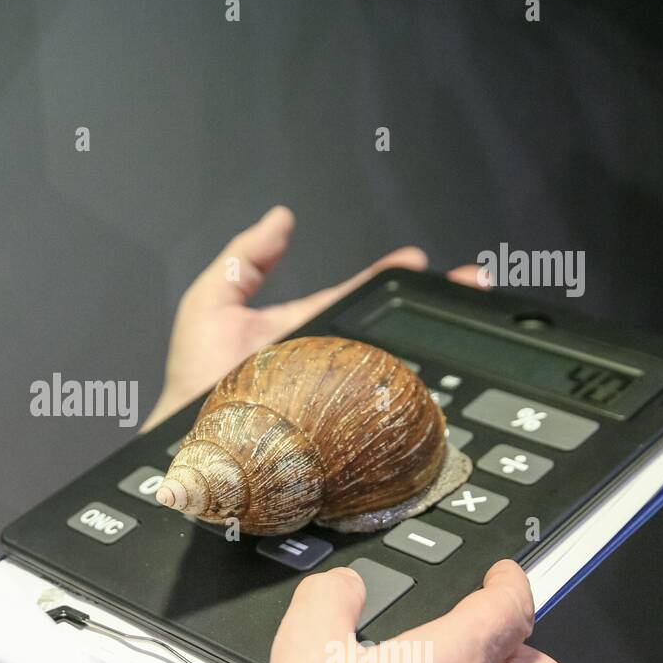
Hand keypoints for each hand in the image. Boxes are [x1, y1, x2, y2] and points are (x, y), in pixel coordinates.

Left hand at [141, 206, 486, 431]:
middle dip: (431, 304)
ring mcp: (337, 390)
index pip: (354, 293)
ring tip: (472, 316)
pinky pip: (384, 405)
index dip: (385, 274)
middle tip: (472, 283)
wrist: (190, 442)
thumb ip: (243, 259)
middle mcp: (326, 357)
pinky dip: (416, 392)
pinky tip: (443, 379)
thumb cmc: (194, 380)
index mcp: (303, 326)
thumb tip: (280, 219)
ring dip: (436, 343)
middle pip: (388, 326)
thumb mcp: (210, 303)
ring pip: (396, 362)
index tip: (416, 258)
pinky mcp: (342, 423)